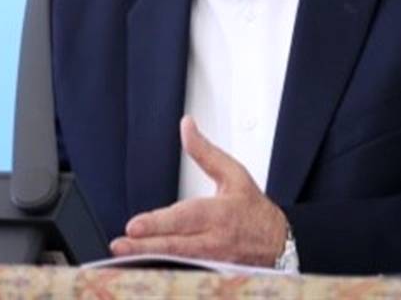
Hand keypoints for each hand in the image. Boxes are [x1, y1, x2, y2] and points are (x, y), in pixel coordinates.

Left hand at [109, 116, 288, 266]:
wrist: (280, 243)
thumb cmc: (253, 209)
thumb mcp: (233, 173)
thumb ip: (204, 151)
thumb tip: (186, 126)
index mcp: (220, 214)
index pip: (185, 218)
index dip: (158, 223)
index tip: (134, 226)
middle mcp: (215, 242)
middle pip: (176, 246)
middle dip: (145, 247)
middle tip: (119, 245)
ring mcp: (213, 262)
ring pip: (178, 264)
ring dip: (150, 261)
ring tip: (124, 258)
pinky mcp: (211, 273)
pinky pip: (185, 273)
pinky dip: (165, 271)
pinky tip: (142, 268)